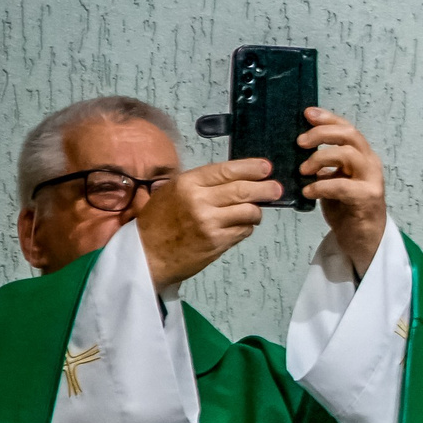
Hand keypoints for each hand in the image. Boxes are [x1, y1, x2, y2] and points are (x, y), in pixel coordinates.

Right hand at [135, 159, 279, 291]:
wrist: (146, 254)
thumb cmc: (159, 221)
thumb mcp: (173, 191)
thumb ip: (203, 183)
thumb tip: (239, 175)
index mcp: (187, 183)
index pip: (227, 170)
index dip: (251, 168)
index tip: (266, 168)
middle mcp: (199, 200)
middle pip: (244, 190)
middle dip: (266, 189)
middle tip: (276, 189)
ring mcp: (209, 222)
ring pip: (249, 211)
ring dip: (256, 211)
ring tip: (252, 212)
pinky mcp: (217, 242)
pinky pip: (244, 230)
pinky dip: (246, 227)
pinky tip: (237, 227)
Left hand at [298, 108, 387, 271]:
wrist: (364, 239)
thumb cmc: (347, 209)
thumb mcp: (333, 180)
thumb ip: (324, 165)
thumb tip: (298, 150)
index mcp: (362, 156)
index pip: (347, 128)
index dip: (328, 118)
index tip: (307, 113)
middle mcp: (370, 164)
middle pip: (349, 135)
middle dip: (322, 134)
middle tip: (300, 142)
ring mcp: (371, 180)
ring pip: (348, 154)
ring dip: (320, 158)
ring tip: (303, 171)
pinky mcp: (367, 198)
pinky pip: (341, 185)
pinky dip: (321, 186)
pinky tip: (308, 192)